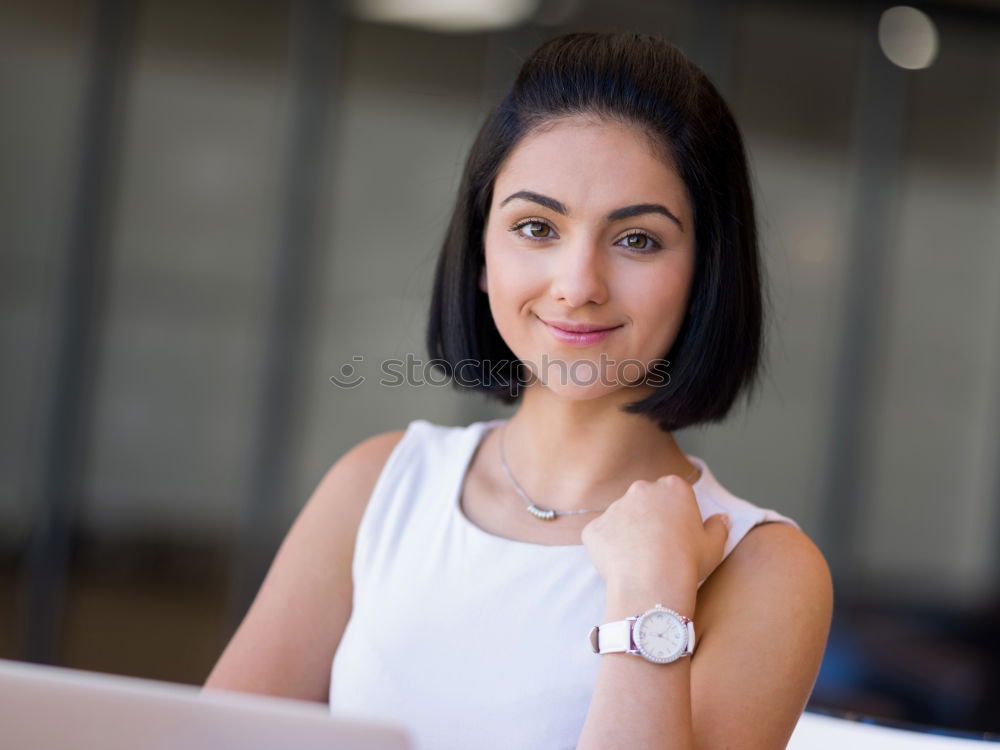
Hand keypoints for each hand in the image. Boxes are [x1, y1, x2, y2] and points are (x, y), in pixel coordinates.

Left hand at [581, 475, 729, 599]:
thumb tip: (722, 518)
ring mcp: (614, 508)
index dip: (676, 512)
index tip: (678, 532)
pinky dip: (608, 548)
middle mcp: (640, 490)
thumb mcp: (714, 546)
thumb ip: (718, 527)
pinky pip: (601, 536)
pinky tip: (622, 566)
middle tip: (658, 546)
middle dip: (649, 517)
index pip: (672, 491)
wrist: (652, 583)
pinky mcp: (594, 528)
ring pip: (621, 517)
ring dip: (628, 532)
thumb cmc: (687, 562)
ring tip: (640, 560)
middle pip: (645, 499)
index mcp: (672, 487)